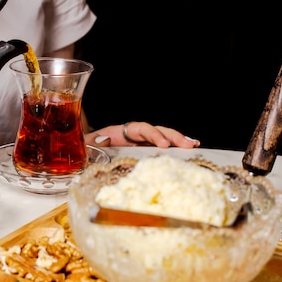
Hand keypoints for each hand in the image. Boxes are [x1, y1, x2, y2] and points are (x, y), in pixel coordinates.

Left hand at [85, 121, 199, 148]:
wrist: (89, 152)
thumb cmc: (89, 148)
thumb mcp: (88, 145)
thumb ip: (94, 142)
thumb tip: (102, 139)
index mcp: (122, 131)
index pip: (141, 129)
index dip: (153, 135)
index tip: (163, 144)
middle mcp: (135, 135)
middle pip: (157, 130)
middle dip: (173, 136)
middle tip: (188, 144)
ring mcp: (142, 143)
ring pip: (163, 138)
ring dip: (179, 140)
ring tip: (193, 145)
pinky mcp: (146, 152)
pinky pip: (162, 148)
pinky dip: (175, 149)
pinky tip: (189, 150)